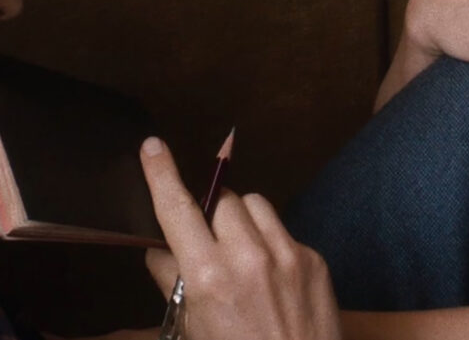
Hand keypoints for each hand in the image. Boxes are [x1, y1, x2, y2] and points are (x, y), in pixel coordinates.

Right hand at [139, 137, 342, 339]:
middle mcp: (249, 257)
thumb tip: (158, 248)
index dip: (161, 173)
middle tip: (206, 239)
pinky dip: (271, 244)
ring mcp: (288, 254)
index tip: (153, 147)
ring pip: (255, 205)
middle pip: (220, 199)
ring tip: (240, 256)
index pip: (177, 208)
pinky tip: (270, 277)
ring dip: (241, 219)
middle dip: (209, 211)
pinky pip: (284, 231)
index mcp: (209, 276)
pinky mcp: (315, 259)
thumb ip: (172, 281)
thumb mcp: (191, 328)